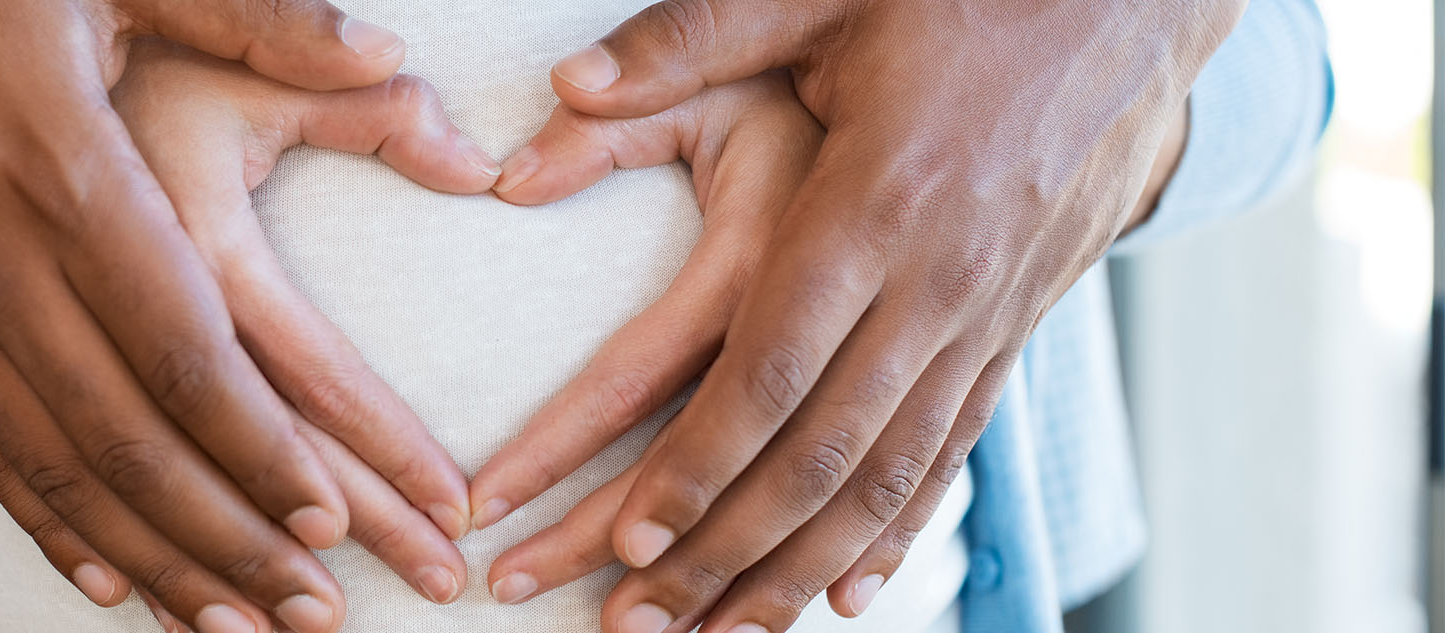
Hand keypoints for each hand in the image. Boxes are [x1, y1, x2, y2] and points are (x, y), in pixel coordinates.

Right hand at [110, 39, 502, 624]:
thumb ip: (254, 19)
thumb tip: (389, 52)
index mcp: (70, 178)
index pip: (187, 356)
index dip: (265, 451)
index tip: (338, 520)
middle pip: (130, 443)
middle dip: (231, 541)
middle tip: (316, 612)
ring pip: (53, 469)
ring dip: (152, 560)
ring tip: (234, 628)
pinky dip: (44, 522)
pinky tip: (105, 578)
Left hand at [473, 0, 1220, 630]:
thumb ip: (690, 40)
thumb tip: (563, 81)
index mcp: (872, 207)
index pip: (769, 372)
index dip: (695, 467)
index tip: (627, 537)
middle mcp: (935, 284)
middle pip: (820, 454)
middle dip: (725, 551)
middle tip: (640, 621)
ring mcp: (986, 315)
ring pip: (889, 476)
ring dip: (802, 568)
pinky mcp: (1016, 325)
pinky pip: (952, 451)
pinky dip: (897, 531)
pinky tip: (850, 592)